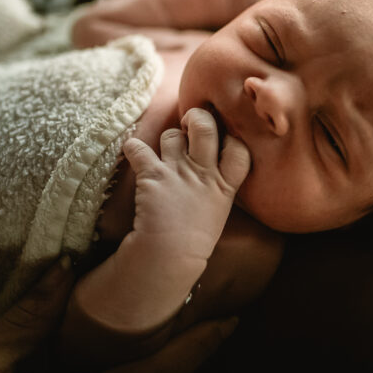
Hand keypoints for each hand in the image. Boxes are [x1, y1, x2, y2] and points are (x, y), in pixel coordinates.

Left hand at [122, 107, 250, 261]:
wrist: (168, 255)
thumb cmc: (194, 239)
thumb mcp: (217, 211)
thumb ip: (216, 186)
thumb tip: (210, 167)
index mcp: (223, 185)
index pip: (240, 150)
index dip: (233, 139)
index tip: (225, 140)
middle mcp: (202, 173)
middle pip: (205, 127)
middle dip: (197, 117)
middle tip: (190, 123)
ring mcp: (177, 172)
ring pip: (172, 135)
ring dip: (168, 139)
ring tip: (165, 153)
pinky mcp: (152, 175)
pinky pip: (138, 148)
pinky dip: (132, 148)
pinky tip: (133, 153)